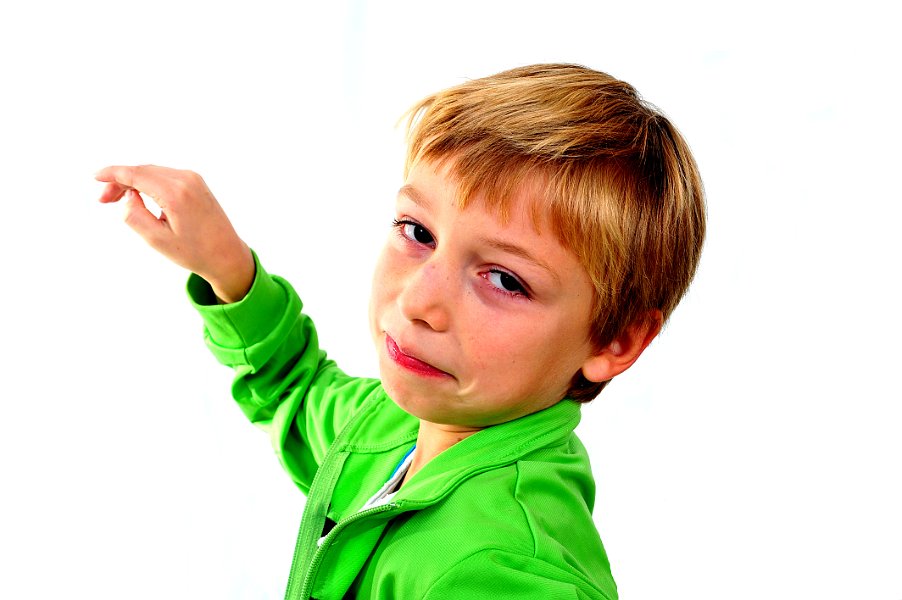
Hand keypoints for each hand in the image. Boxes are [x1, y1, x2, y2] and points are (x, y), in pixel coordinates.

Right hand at [96, 165, 254, 302]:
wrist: (227, 255)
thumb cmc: (194, 252)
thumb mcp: (157, 240)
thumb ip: (134, 216)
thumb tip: (128, 195)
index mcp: (175, 193)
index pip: (136, 174)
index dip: (113, 174)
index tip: (95, 178)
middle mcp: (186, 179)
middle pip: (143, 171)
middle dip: (121, 182)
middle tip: (104, 200)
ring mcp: (194, 179)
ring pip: (153, 172)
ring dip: (134, 182)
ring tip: (119, 200)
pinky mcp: (197, 182)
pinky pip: (165, 176)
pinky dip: (149, 182)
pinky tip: (139, 195)